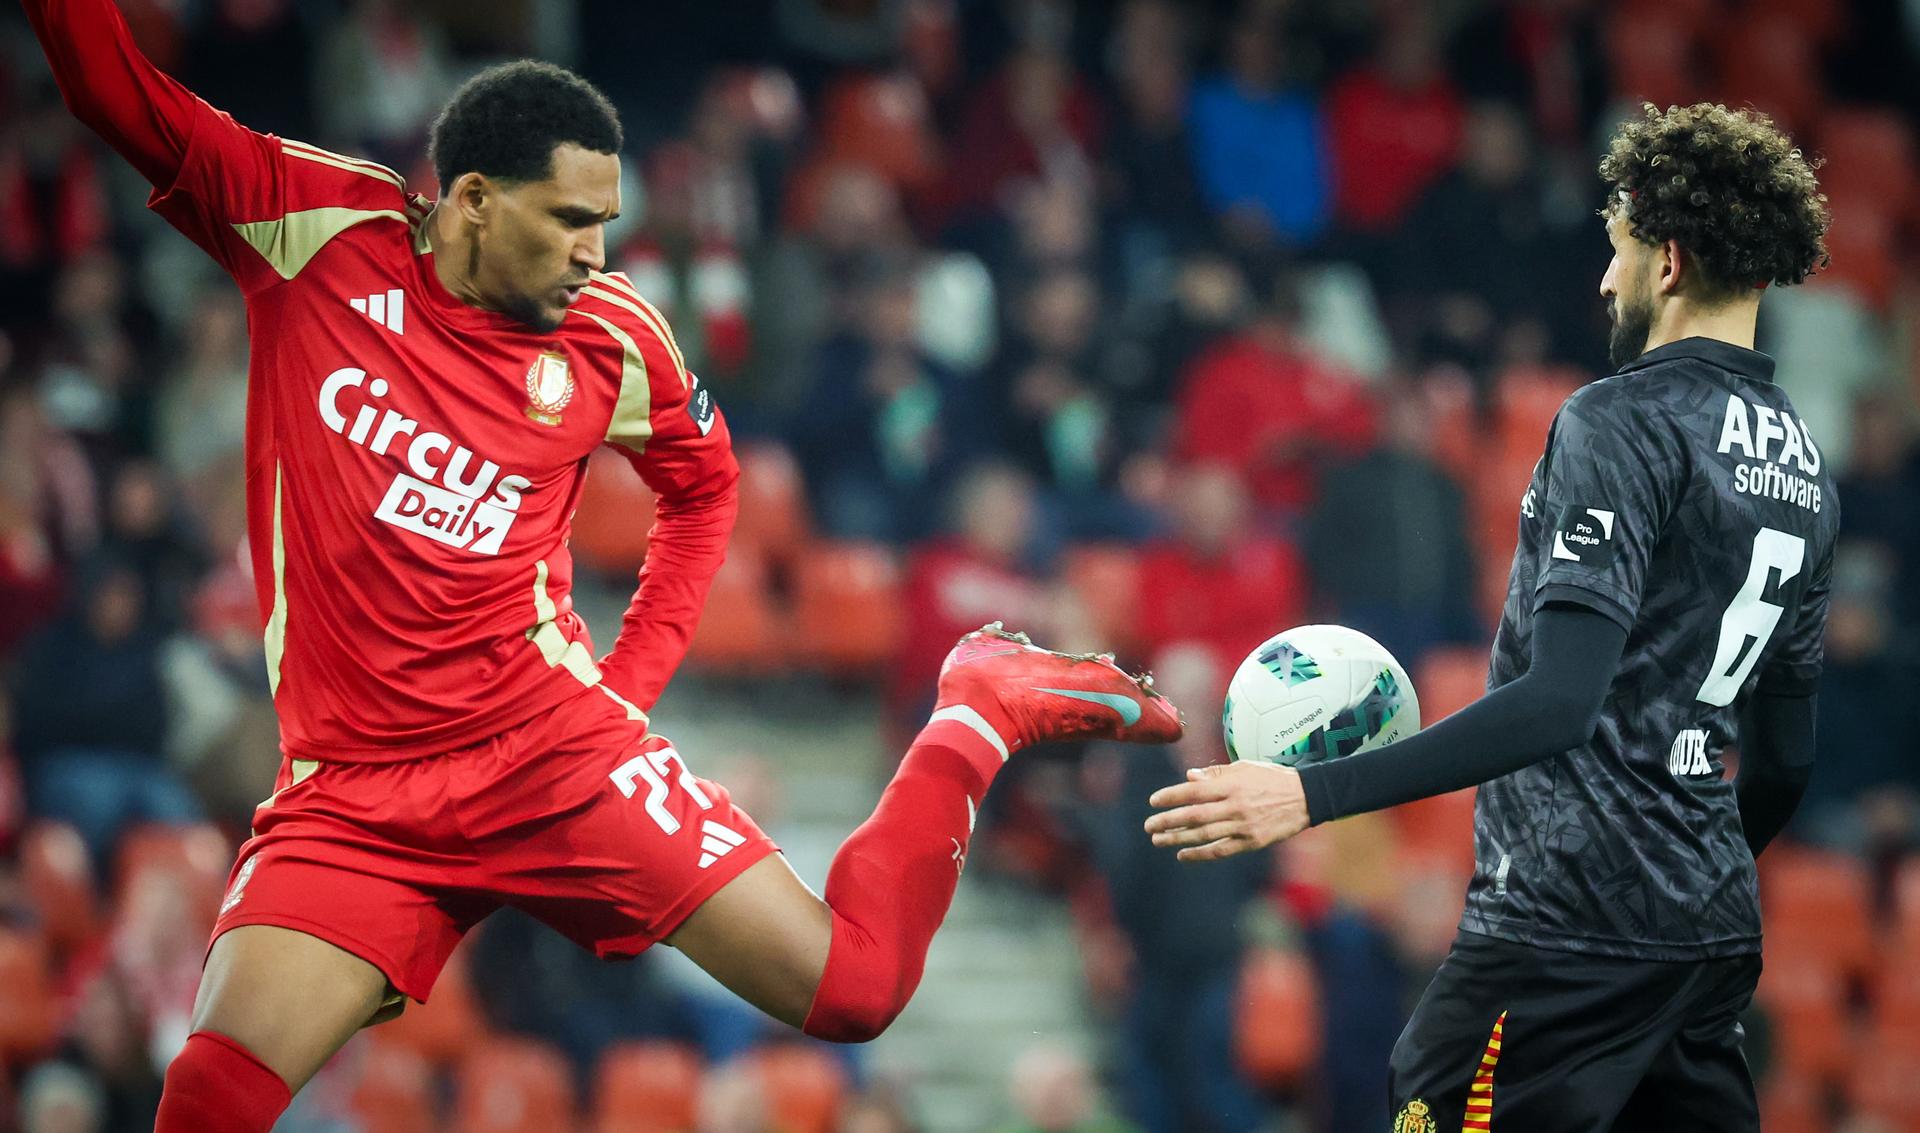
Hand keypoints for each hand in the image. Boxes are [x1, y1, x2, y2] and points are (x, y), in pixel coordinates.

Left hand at [1144, 762, 1309, 861]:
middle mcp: (1235, 806)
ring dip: (1178, 839)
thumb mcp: (1244, 769)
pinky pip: (1221, 850)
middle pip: (1195, 816)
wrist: (1306, 798)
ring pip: (1204, 835)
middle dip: (1168, 821)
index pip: (1194, 791)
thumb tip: (1189, 777)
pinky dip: (1200, 854)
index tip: (1153, 801)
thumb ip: (1216, 774)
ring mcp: (1244, 826)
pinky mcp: (1252, 842)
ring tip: (1158, 840)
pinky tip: (1183, 855)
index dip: (1172, 797)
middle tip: (1149, 826)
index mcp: (1232, 785)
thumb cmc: (1272, 779)